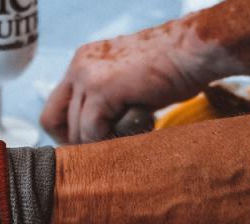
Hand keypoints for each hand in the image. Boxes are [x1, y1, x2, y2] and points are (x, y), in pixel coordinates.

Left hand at [40, 19, 222, 143]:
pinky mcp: (102, 88)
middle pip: (54, 120)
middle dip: (78, 142)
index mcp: (82, 62)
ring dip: (100, 142)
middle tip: (108, 147)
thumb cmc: (173, 69)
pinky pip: (91, 130)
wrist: (196, 51)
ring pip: (75, 129)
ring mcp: (87, 75)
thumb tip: (92, 137)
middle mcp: (79, 66)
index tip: (89, 144)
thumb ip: (104, 103)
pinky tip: (136, 129)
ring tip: (131, 133)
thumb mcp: (127, 84)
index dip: (68, 132)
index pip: (54, 109)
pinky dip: (110, 140)